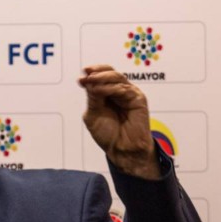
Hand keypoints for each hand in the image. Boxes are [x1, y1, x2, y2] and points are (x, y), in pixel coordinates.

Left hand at [79, 65, 159, 179]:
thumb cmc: (108, 135)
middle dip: (97, 72)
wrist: (121, 149)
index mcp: (107, 94)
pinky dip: (111, 88)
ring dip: (102, 78)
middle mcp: (119, 92)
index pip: (101, 77)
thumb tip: (90, 81)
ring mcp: (129, 94)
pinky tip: (100, 90)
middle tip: (87, 75)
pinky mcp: (138, 99)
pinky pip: (124, 89)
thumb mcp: (93, 114)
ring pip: (117, 78)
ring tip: (92, 81)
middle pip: (110, 73)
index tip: (82, 74)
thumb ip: (92, 98)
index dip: (93, 72)